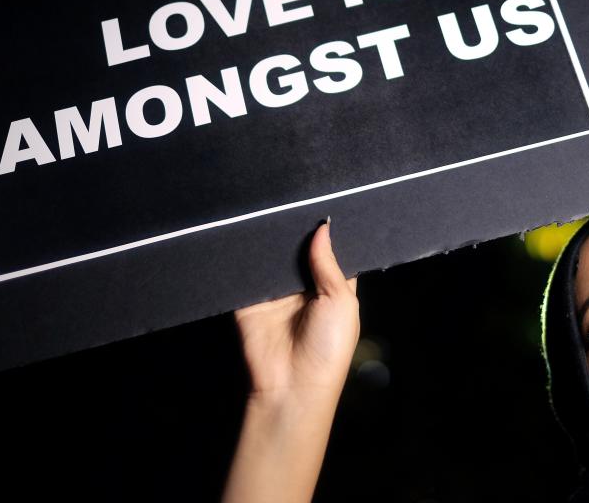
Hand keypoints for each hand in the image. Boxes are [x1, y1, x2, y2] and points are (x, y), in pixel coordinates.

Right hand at [234, 221, 359, 401]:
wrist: (291, 385)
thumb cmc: (328, 348)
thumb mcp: (341, 302)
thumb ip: (329, 264)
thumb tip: (323, 228)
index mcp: (331, 288)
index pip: (330, 252)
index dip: (328, 233)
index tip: (324, 204)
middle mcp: (303, 287)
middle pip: (299, 250)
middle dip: (297, 231)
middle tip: (294, 202)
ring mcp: (275, 291)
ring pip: (273, 256)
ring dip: (272, 240)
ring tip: (272, 211)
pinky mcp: (249, 298)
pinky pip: (247, 271)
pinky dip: (247, 255)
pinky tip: (250, 233)